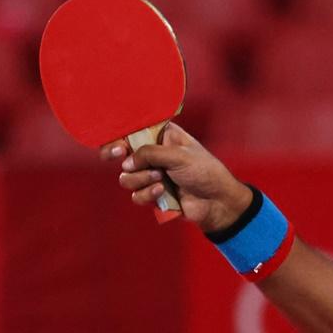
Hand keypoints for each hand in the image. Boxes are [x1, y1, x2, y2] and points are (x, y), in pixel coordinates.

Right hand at [100, 123, 252, 232]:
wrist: (217, 202)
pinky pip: (136, 195)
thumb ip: (151, 153)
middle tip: (119, 155)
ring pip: (126, 177)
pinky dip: (147, 194)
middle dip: (115, 154)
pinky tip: (162, 192)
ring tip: (161, 179)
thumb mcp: (180, 156)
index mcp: (162, 137)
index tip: (118, 142)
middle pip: (120, 151)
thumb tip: (126, 162)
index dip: (120, 134)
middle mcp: (153, 154)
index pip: (134, 130)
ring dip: (141, 178)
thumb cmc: (205, 171)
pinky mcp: (152, 194)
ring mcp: (151, 174)